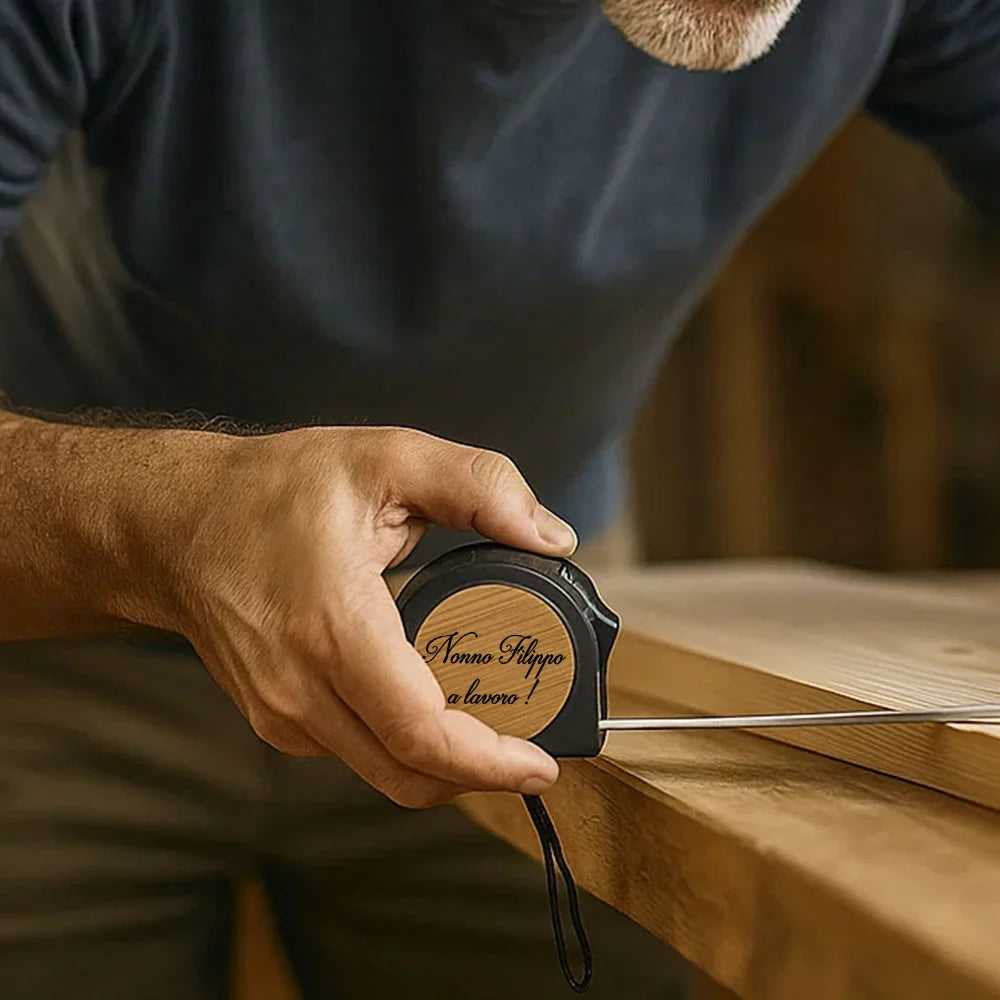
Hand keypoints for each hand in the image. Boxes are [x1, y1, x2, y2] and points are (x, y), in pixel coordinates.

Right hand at [153, 426, 576, 806]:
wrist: (174, 524)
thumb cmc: (272, 490)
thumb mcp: (388, 458)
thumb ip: (481, 486)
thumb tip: (552, 537)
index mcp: (334, 629)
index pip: (422, 733)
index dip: (490, 762)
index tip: (542, 765)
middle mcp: (301, 688)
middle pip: (409, 774)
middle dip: (481, 774)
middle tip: (533, 744)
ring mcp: (282, 713)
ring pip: (383, 773)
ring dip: (444, 763)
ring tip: (494, 725)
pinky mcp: (276, 718)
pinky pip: (355, 754)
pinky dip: (404, 747)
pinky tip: (433, 709)